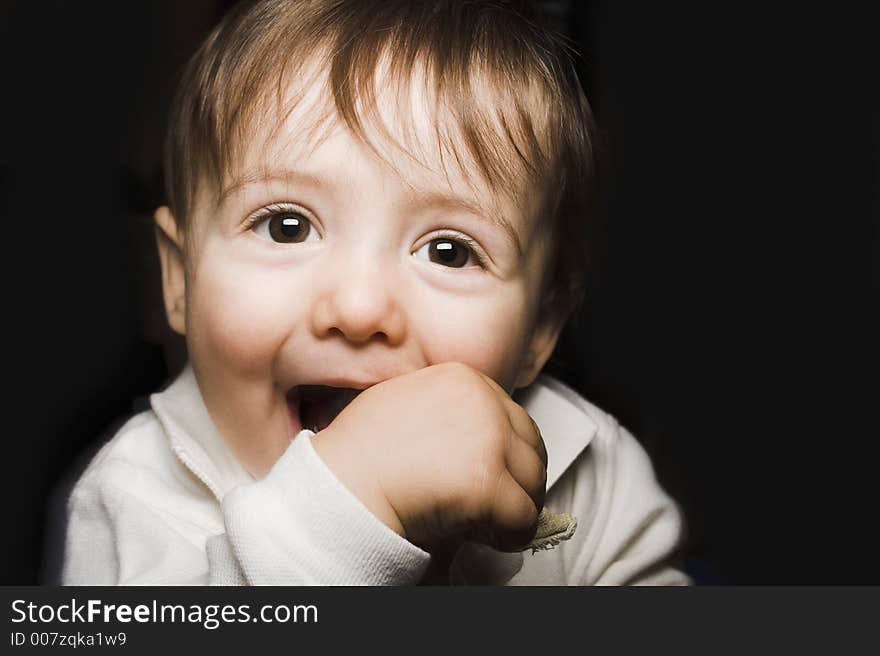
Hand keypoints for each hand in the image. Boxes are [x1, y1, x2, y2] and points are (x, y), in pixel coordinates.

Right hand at [311, 362, 546, 551]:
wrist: (340, 485)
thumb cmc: (361, 452)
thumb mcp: (406, 402)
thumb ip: (447, 407)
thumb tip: (478, 438)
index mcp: (463, 378)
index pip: (513, 417)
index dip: (505, 453)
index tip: (488, 476)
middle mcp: (482, 400)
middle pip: (531, 447)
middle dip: (517, 480)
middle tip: (492, 505)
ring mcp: (487, 439)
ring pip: (533, 482)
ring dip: (514, 506)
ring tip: (483, 520)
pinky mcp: (486, 481)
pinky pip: (524, 517)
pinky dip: (510, 534)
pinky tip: (483, 535)